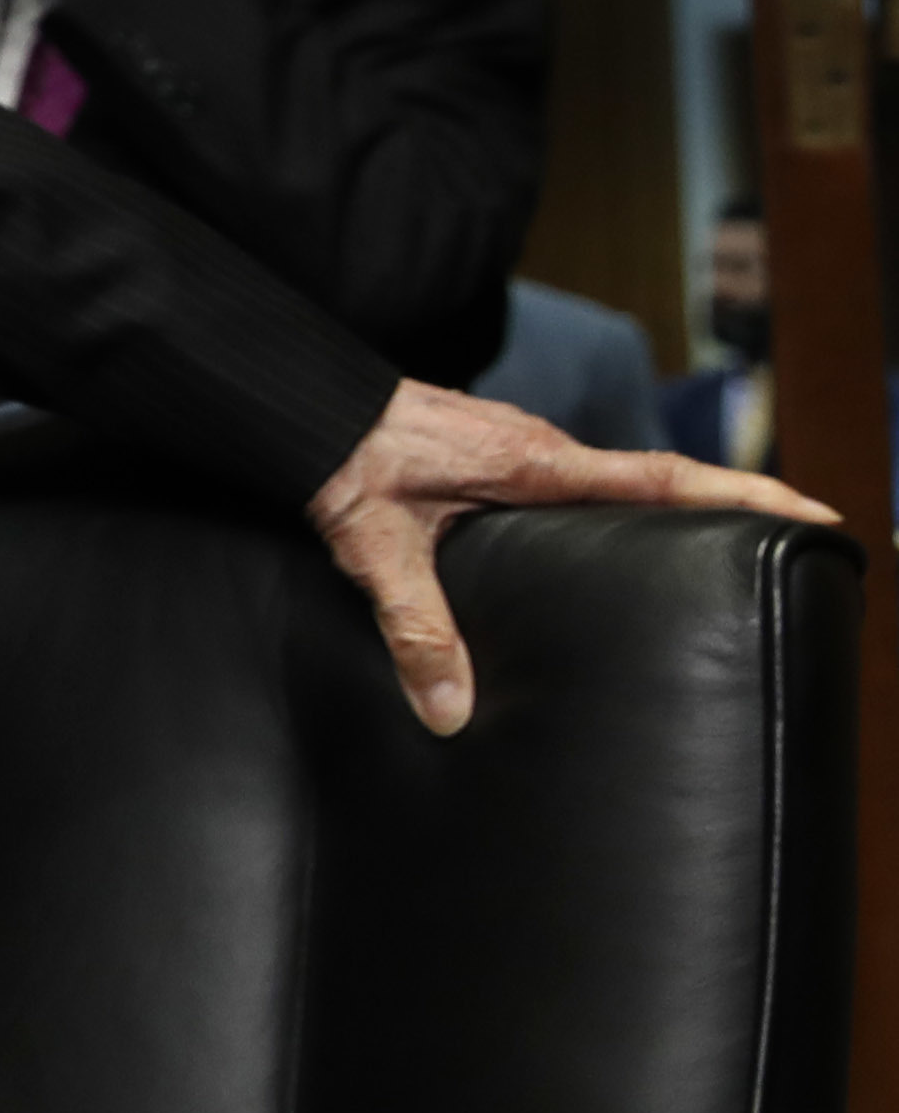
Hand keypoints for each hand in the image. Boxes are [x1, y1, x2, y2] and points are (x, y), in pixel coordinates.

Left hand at [304, 380, 830, 733]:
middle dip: (731, 510)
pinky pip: (575, 482)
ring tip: (728, 557)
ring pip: (615, 482)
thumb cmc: (341, 461)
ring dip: (672, 509)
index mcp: (536, 463)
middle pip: (657, 482)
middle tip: (796, 549)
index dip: (744, 496)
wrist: (296, 402)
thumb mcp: (378, 550)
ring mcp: (522, 447)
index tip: (815, 513)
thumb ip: (416, 628)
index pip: (664, 480)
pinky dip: (615, 507)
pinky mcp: (498, 453)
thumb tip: (454, 711)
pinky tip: (617, 548)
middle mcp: (542, 448)